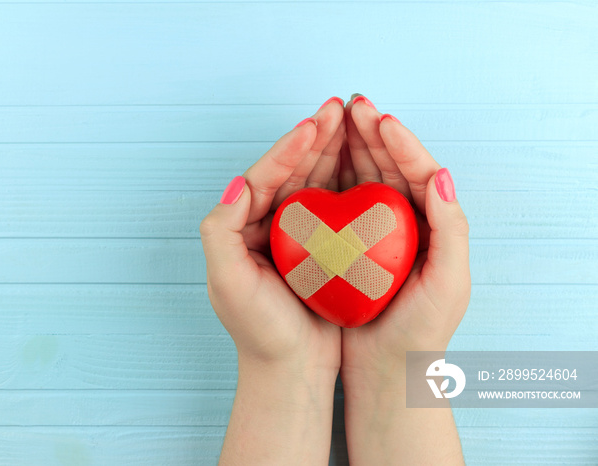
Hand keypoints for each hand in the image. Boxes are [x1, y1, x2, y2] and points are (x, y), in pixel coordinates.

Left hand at [200, 97, 346, 464]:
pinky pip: (334, 205)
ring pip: (314, 182)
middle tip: (339, 107)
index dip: (287, 149)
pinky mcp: (319, 249)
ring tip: (353, 121)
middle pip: (290, 172)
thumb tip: (236, 183)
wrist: (292, 370)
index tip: (313, 125)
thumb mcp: (228, 284)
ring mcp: (294, 236)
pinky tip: (365, 164)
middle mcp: (264, 226)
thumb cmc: (259, 332)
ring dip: (332, 151)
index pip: (263, 177)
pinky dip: (347, 181)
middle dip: (314, 138)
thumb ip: (220, 231)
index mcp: (240, 228)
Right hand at [338, 94, 469, 464]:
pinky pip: (338, 203)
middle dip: (370, 133)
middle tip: (350, 105)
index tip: (378, 120)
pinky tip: (313, 164)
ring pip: (362, 179)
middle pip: (389, 167)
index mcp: (435, 225)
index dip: (400, 143)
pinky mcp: (348, 246)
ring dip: (348, 148)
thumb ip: (452, 230)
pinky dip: (328, 179)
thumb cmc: (422, 333)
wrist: (387, 372)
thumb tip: (443, 175)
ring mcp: (374, 233)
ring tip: (331, 121)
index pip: (420, 172)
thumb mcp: (449, 285)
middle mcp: (406, 223)